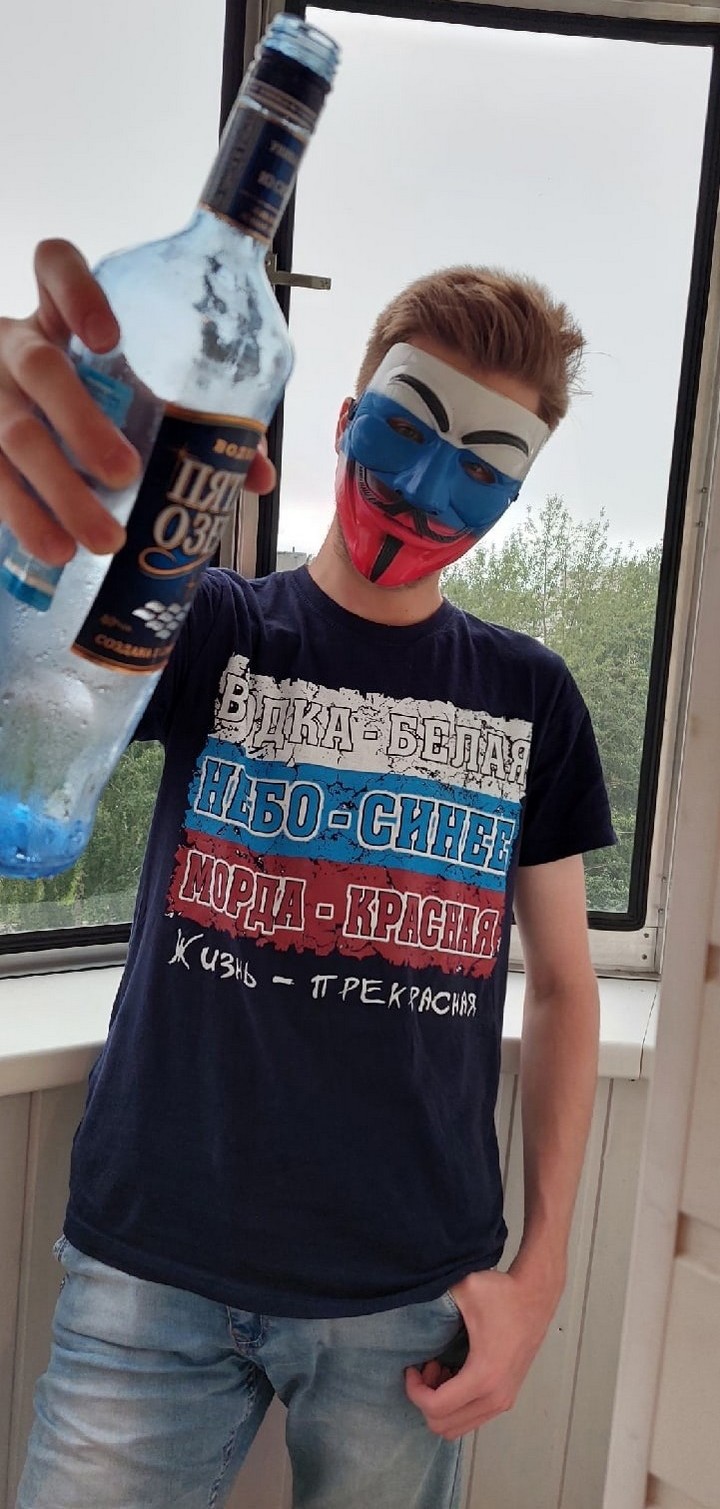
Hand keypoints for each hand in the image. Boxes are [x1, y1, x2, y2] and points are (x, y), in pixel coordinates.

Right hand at [0, 239, 276, 564]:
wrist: (11, 421)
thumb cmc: (94, 397)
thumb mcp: (130, 388)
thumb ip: (197, 416)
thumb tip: (257, 474)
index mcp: (59, 315)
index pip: (54, 267)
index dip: (76, 291)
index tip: (109, 335)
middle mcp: (16, 346)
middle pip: (40, 368)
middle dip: (81, 421)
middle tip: (126, 472)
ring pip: (13, 434)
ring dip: (60, 491)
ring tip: (104, 539)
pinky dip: (25, 518)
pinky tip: (56, 549)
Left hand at [405, 1268, 556, 1439]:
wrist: (535, 1296)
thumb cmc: (501, 1294)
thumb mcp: (464, 1291)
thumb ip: (435, 1302)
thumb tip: (409, 1308)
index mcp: (483, 1376)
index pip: (436, 1408)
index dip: (414, 1391)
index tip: (411, 1368)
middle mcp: (495, 1397)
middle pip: (444, 1426)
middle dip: (426, 1399)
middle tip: (428, 1367)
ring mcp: (504, 1401)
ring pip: (458, 1427)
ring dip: (441, 1404)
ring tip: (441, 1369)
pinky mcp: (507, 1398)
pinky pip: (472, 1418)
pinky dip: (455, 1405)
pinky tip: (454, 1373)